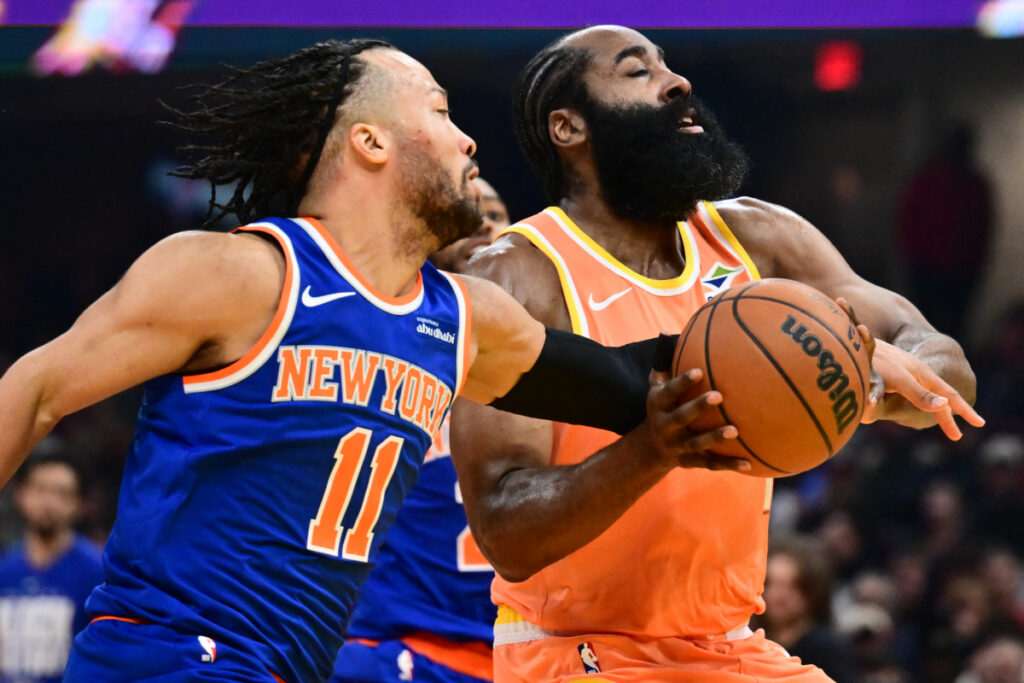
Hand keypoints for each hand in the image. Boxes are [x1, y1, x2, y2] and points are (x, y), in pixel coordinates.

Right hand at [643, 368, 749, 471]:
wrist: (650, 449)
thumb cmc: (662, 408)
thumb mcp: (656, 388)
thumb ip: (664, 365)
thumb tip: (669, 333)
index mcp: (658, 404)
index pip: (669, 392)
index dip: (682, 382)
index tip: (699, 371)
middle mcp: (665, 426)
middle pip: (681, 416)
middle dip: (698, 407)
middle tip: (719, 395)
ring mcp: (678, 446)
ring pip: (697, 443)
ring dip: (714, 437)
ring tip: (735, 431)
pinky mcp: (691, 461)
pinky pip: (711, 463)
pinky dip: (729, 464)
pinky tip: (750, 464)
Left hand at [861, 339, 984, 439]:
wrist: (855, 342)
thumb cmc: (877, 360)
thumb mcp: (899, 379)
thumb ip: (919, 393)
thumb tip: (943, 406)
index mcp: (923, 375)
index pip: (948, 395)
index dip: (964, 410)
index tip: (979, 423)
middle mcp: (915, 374)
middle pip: (935, 399)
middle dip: (945, 416)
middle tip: (956, 436)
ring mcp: (902, 374)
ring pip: (921, 397)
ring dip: (932, 411)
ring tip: (939, 423)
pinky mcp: (887, 377)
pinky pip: (906, 394)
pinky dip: (915, 404)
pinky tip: (911, 409)